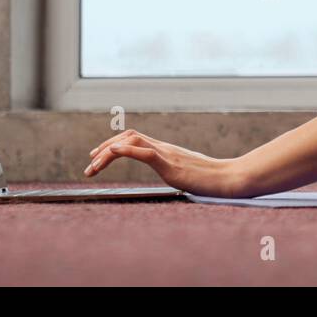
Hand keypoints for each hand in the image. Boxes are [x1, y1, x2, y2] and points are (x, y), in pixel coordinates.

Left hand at [85, 130, 240, 196]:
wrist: (228, 178)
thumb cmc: (210, 178)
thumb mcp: (185, 172)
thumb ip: (173, 169)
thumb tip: (169, 174)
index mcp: (165, 151)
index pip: (133, 139)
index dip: (112, 145)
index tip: (97, 158)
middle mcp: (163, 148)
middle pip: (128, 137)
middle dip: (104, 148)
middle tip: (89, 164)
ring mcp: (167, 154)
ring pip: (132, 142)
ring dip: (108, 152)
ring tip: (94, 165)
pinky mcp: (171, 164)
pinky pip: (145, 152)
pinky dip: (126, 150)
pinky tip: (112, 153)